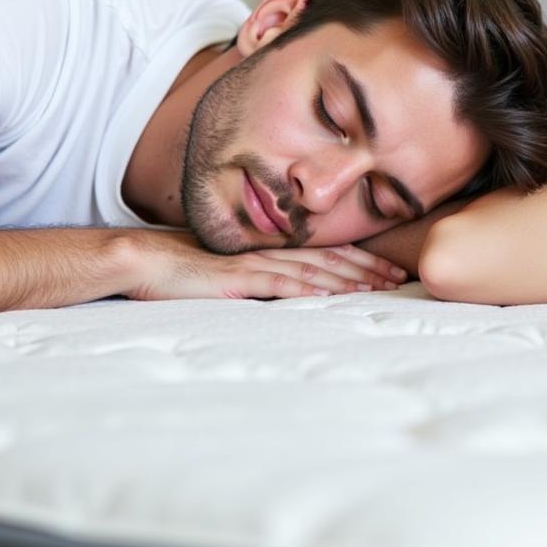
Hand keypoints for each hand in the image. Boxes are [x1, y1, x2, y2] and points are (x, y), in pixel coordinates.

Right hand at [121, 231, 407, 301]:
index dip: (361, 261)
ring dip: (347, 278)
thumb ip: (264, 281)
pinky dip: (307, 288)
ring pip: (313, 269)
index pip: (327, 255)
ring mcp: (256, 264)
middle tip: (399, 276)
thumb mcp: (235, 276)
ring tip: (377, 286)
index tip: (389, 270)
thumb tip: (295, 295)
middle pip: (330, 259)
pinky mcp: (237, 278)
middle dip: (367, 268)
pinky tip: (328, 293)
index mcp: (273, 252)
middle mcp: (271, 253)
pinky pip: (278, 283)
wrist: (147, 260)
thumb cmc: (188, 271)